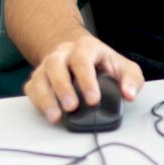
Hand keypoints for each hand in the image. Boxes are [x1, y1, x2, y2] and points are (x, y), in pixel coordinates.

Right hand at [24, 35, 143, 123]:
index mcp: (86, 47)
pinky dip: (37, 101)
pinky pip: (32, 88)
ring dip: (46, 98)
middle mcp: (63, 53)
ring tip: (56, 117)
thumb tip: (130, 94)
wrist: (80, 54)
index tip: (93, 100)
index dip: (86, 80)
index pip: (82, 60)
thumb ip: (131, 80)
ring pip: (40, 77)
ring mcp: (48, 65)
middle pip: (55, 65)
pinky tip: (48, 113)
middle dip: (63, 88)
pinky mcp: (39, 78)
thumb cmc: (104, 64)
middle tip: (72, 107)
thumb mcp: (124, 68)